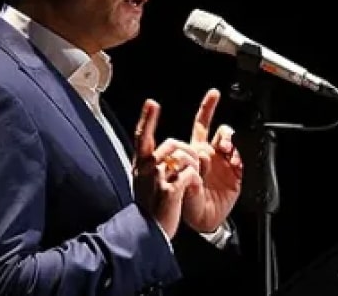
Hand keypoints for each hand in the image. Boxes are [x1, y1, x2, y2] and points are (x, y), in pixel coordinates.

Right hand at [132, 99, 201, 238]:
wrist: (149, 234)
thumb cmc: (151, 208)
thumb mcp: (145, 182)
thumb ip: (152, 163)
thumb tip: (167, 150)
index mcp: (142, 164)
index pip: (142, 135)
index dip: (147, 118)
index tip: (151, 103)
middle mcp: (147, 168)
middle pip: (174, 143)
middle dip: (189, 153)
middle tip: (191, 169)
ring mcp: (158, 178)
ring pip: (184, 157)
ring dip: (194, 167)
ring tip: (189, 183)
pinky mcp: (170, 189)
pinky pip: (190, 173)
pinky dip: (195, 179)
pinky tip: (189, 189)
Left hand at [182, 88, 242, 232]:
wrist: (207, 220)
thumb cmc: (191, 205)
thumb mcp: (183, 194)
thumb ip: (187, 183)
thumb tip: (192, 173)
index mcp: (195, 153)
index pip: (198, 126)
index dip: (203, 110)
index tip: (206, 96)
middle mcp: (209, 152)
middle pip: (212, 125)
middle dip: (211, 106)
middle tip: (213, 95)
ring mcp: (223, 160)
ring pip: (226, 137)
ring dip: (225, 138)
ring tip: (224, 148)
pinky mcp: (236, 171)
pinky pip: (240, 156)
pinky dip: (238, 156)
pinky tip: (233, 161)